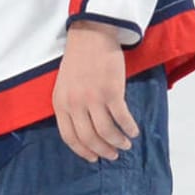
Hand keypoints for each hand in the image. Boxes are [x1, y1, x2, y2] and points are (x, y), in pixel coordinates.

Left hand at [52, 20, 138, 161]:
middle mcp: (74, 103)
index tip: (94, 158)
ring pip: (106, 132)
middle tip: (114, 154)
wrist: (91, 36)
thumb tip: (85, 133)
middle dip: (103, 151)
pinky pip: (122, 119)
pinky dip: (129, 128)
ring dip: (118, 142)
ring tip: (126, 144)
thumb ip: (71, 107)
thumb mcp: (65, 86)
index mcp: (60, 103)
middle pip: (89, 138)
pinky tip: (134, 131)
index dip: (83, 151)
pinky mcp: (111, 92)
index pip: (69, 137)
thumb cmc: (79, 61)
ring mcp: (93, 98)